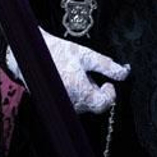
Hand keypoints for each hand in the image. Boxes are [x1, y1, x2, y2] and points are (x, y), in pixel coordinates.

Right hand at [4, 30, 129, 114]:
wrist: (31, 53)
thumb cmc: (58, 52)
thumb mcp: (87, 55)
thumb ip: (108, 66)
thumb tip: (125, 73)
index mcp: (80, 90)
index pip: (103, 104)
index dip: (109, 94)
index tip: (108, 82)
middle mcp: (70, 102)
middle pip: (93, 104)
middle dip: (96, 90)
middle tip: (89, 73)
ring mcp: (61, 104)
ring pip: (82, 105)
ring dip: (85, 92)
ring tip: (76, 74)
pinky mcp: (54, 104)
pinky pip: (71, 103)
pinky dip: (74, 94)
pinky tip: (68, 79)